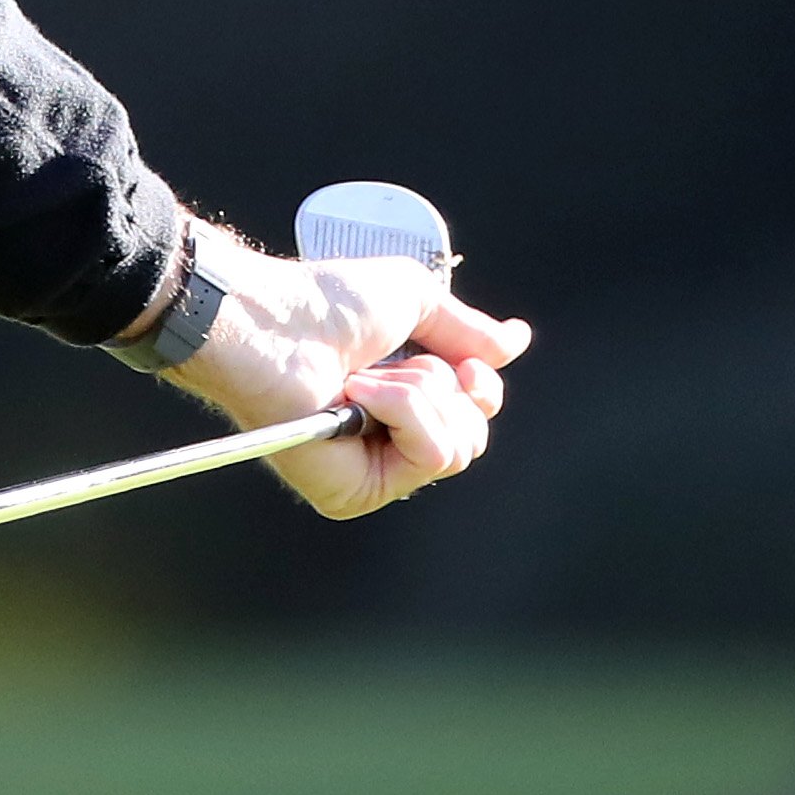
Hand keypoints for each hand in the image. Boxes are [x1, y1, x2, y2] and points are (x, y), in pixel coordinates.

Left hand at [161, 229, 531, 518]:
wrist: (276, 320)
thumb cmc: (326, 304)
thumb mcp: (415, 300)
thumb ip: (468, 330)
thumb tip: (518, 342)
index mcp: (403, 400)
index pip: (477, 418)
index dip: (481, 387)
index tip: (465, 363)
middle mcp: (389, 441)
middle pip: (475, 439)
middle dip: (444, 387)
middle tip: (396, 363)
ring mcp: (371, 472)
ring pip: (457, 449)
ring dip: (419, 394)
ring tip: (365, 377)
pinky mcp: (353, 494)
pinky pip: (427, 456)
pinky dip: (402, 411)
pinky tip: (357, 394)